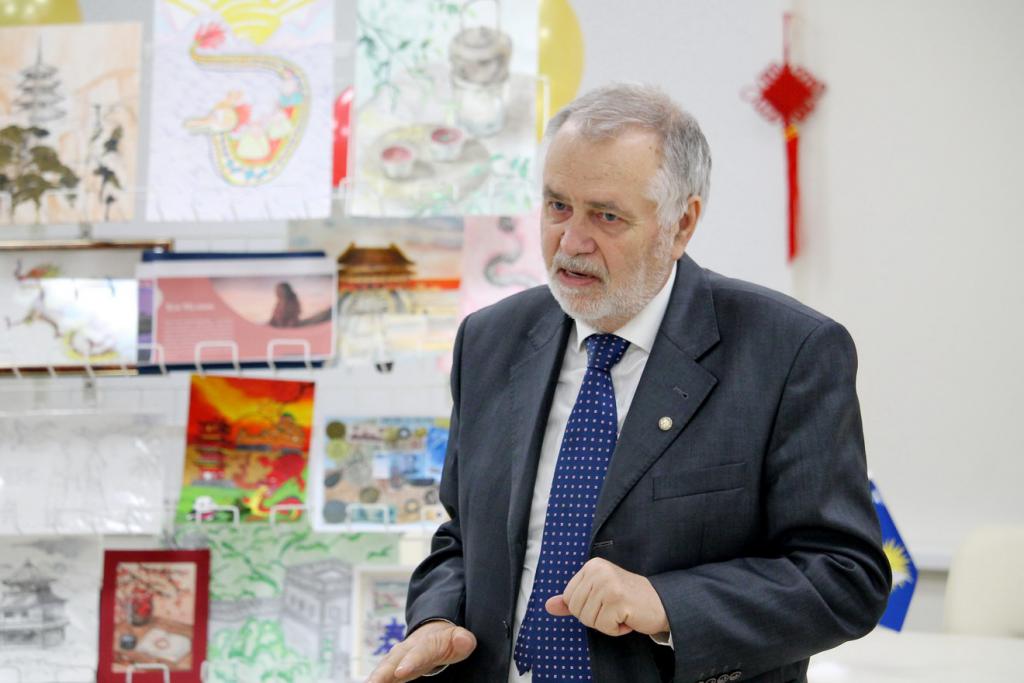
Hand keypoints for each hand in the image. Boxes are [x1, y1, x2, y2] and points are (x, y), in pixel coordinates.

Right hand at [366, 620, 475, 682]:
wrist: (433, 631)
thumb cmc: (447, 640)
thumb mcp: (459, 638)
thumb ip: (462, 640)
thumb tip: (465, 641)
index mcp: (425, 644)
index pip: (418, 653)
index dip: (409, 662)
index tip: (400, 672)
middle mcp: (406, 650)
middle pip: (392, 661)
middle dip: (381, 673)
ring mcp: (396, 659)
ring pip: (382, 668)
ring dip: (373, 678)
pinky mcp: (391, 668)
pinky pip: (380, 675)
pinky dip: (374, 680)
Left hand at [545, 558, 669, 636]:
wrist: (661, 603)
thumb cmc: (628, 600)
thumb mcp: (597, 596)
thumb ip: (572, 600)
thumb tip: (549, 606)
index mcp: (592, 566)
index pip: (569, 598)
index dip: (585, 608)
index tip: (605, 602)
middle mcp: (599, 571)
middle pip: (577, 610)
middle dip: (595, 618)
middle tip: (615, 609)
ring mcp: (609, 584)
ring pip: (589, 620)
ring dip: (606, 624)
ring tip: (622, 612)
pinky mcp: (619, 600)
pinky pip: (604, 627)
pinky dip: (616, 629)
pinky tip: (628, 618)